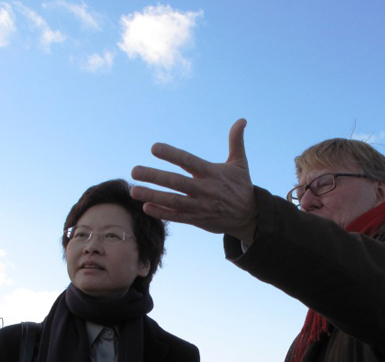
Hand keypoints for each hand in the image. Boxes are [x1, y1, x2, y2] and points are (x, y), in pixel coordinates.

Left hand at [131, 119, 257, 243]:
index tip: (154, 147)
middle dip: (154, 176)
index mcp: (212, 173)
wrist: (250, 217)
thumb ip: (236, 141)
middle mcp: (205, 190)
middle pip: (176, 182)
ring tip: (134, 190)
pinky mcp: (198, 220)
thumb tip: (242, 120)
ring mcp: (200, 206)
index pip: (188, 161)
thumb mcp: (240, 163)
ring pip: (173, 201)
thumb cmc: (241, 186)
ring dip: (153, 195)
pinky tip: (146, 207)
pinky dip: (162, 213)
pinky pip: (177, 217)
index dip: (171, 154)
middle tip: (134, 171)